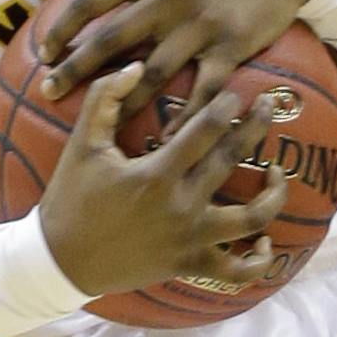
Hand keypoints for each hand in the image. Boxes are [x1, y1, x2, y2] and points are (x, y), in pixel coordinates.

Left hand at [38, 0, 325, 119]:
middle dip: (75, 70)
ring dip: (123, 102)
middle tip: (49, 94)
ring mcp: (201, 23)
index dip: (62, 29)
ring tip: (102, 124)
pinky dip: (185, 117)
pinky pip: (203, 90)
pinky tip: (167, 138)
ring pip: (152, 72)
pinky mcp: (231, 45)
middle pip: (112, 39)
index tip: (45, 54)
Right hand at [38, 63, 289, 297]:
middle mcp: (180, 205)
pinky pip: (235, 272)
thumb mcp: (82, 144)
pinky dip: (258, 261)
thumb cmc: (71, 198)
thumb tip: (134, 65)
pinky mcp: (188, 266)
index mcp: (157, 173)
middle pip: (232, 160)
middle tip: (268, 105)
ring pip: (250, 218)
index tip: (235, 92)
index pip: (206, 129)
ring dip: (273, 193)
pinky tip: (267, 242)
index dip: (227, 105)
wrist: (58, 261)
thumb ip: (105, 98)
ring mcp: (189, 239)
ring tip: (277, 171)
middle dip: (256, 126)